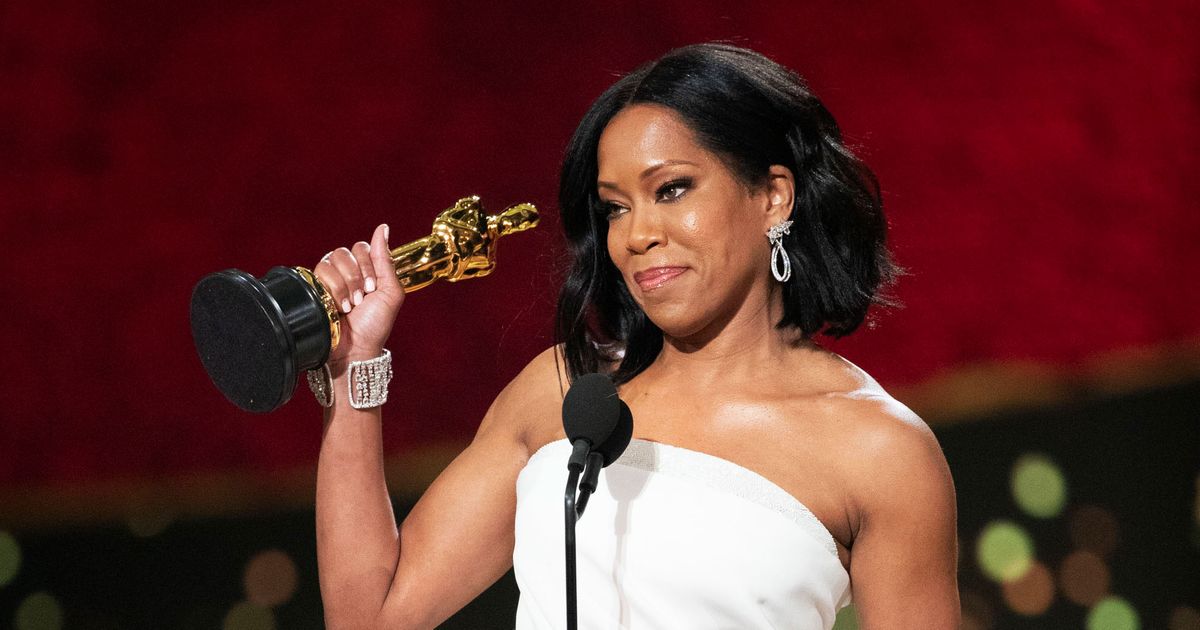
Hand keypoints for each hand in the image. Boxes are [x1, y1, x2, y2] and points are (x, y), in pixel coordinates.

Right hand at [313, 224, 403, 367]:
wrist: (355, 348)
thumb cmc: (375, 324)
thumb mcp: (390, 292)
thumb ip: (385, 259)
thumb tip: (383, 227)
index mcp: (367, 270)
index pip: (363, 248)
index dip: (368, 266)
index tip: (372, 288)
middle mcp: (347, 271)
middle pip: (346, 251)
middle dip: (356, 277)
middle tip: (361, 298)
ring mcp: (329, 278)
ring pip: (332, 260)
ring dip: (344, 285)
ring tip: (349, 305)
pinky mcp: (314, 286)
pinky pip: (319, 271)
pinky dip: (332, 289)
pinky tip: (337, 306)